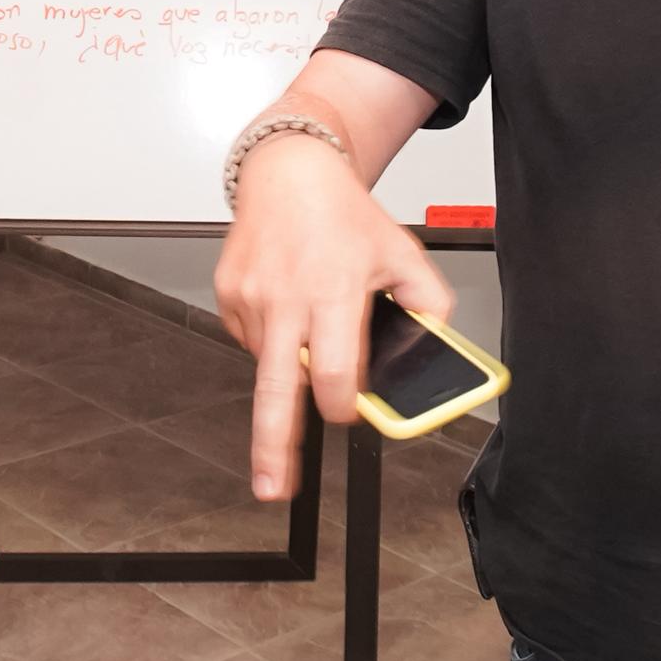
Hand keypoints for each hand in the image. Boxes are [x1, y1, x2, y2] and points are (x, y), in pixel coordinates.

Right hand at [213, 131, 450, 501]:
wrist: (290, 173)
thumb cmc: (346, 216)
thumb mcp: (404, 255)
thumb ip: (429, 305)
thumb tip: (432, 349)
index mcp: (333, 291)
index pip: (336, 371)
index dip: (344, 403)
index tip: (347, 411)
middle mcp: (286, 298)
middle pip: (275, 390)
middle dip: (273, 447)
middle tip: (274, 487)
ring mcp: (250, 299)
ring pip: (270, 363)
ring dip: (290, 362)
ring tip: (308, 314)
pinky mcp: (227, 296)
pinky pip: (252, 340)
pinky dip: (273, 336)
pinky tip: (288, 302)